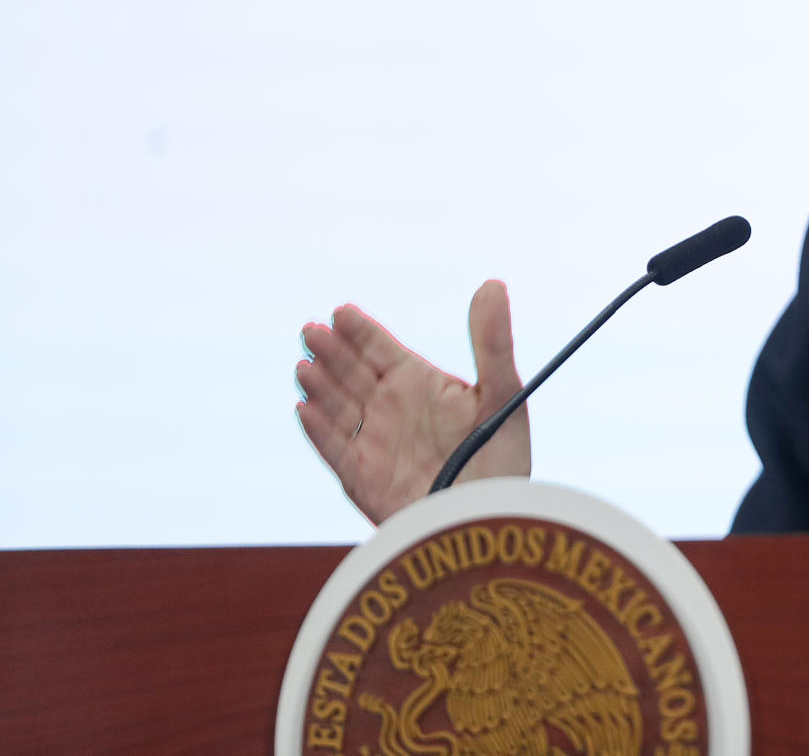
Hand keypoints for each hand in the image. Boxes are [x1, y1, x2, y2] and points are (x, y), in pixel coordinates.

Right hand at [294, 280, 530, 524]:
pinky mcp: (363, 480)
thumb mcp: (502, 394)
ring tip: (306, 363)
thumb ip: (493, 341)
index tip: (341, 310)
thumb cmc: (503, 461)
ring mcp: (375, 444)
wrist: (488, 525)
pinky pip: (334, 450)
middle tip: (312, 329)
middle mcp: (394, 411)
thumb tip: (492, 283)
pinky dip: (319, 430)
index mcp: (422, 386)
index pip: (382, 350)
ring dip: (321, 385)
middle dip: (332, 351)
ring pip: (338, 407)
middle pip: (352, 373)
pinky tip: (305, 408)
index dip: (361, 331)